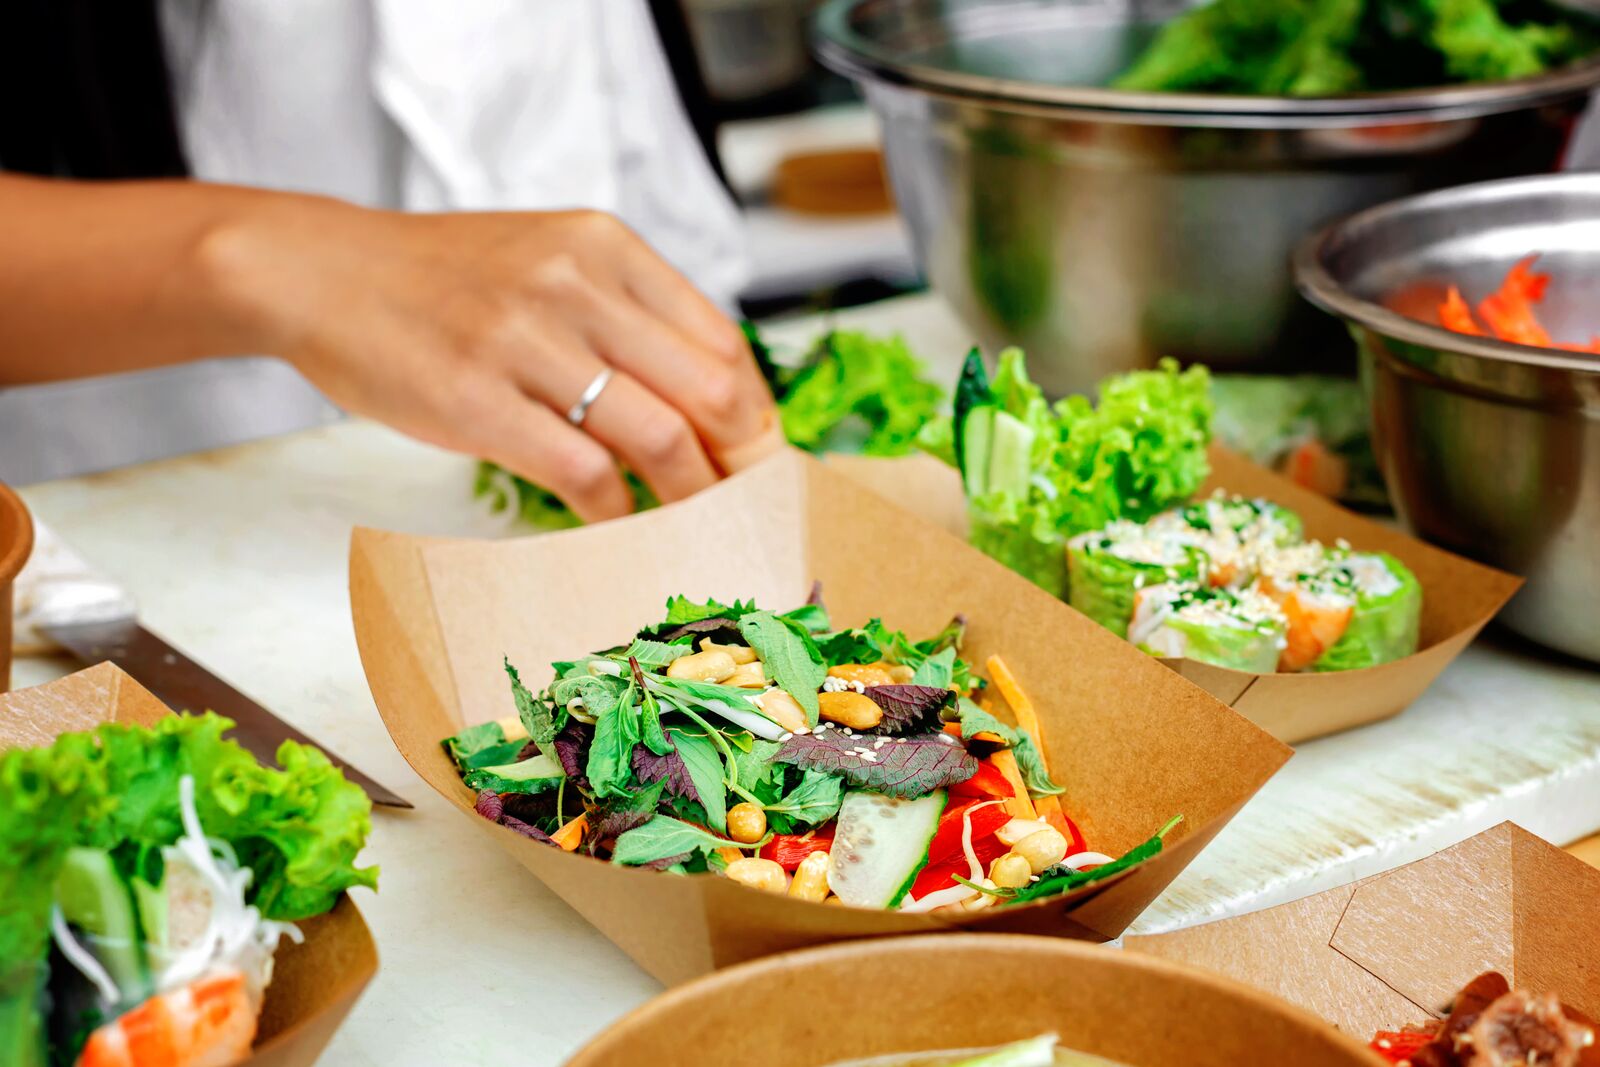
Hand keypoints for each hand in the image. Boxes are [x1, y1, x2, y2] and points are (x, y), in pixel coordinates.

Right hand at [207, 199, 779, 521]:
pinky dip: (617, 514)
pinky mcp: (479, 399)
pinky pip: (585, 472)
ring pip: (660, 437)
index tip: (760, 462)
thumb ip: (621, 312)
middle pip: (710, 390)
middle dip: (745, 464)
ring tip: (699, 532)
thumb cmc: (438, 280)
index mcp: (606, 246)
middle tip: (749, 510)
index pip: (721, 341)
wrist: (320, 271)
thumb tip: (703, 398)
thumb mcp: (545, 260)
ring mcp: (527, 341)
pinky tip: (619, 528)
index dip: (755, 416)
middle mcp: (577, 284)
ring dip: (693, 500)